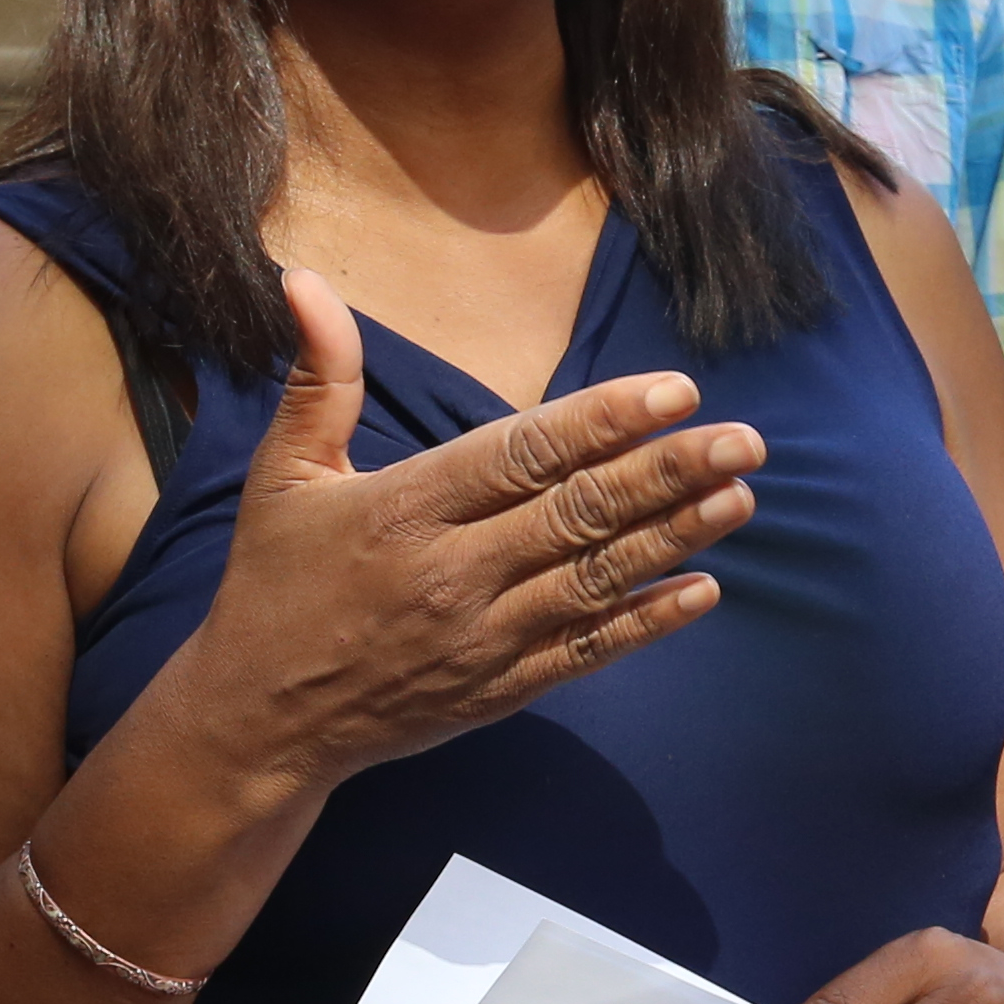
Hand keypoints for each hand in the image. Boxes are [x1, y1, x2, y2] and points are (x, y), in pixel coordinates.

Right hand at [155, 273, 763, 810]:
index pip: (522, 456)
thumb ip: (316, 380)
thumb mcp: (280, 476)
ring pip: (595, 581)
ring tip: (740, 497)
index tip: (674, 391)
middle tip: (744, 439)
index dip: (603, 422)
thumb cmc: (272, 586)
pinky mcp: (497, 692)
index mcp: (404, 509)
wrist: (260, 722)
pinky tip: (702, 591)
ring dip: (675, 539)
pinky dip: (646, 624)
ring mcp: (480, 640)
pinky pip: (585, 654)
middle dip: (667, 473)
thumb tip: (303, 281)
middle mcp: (450, 574)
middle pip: (578, 515)